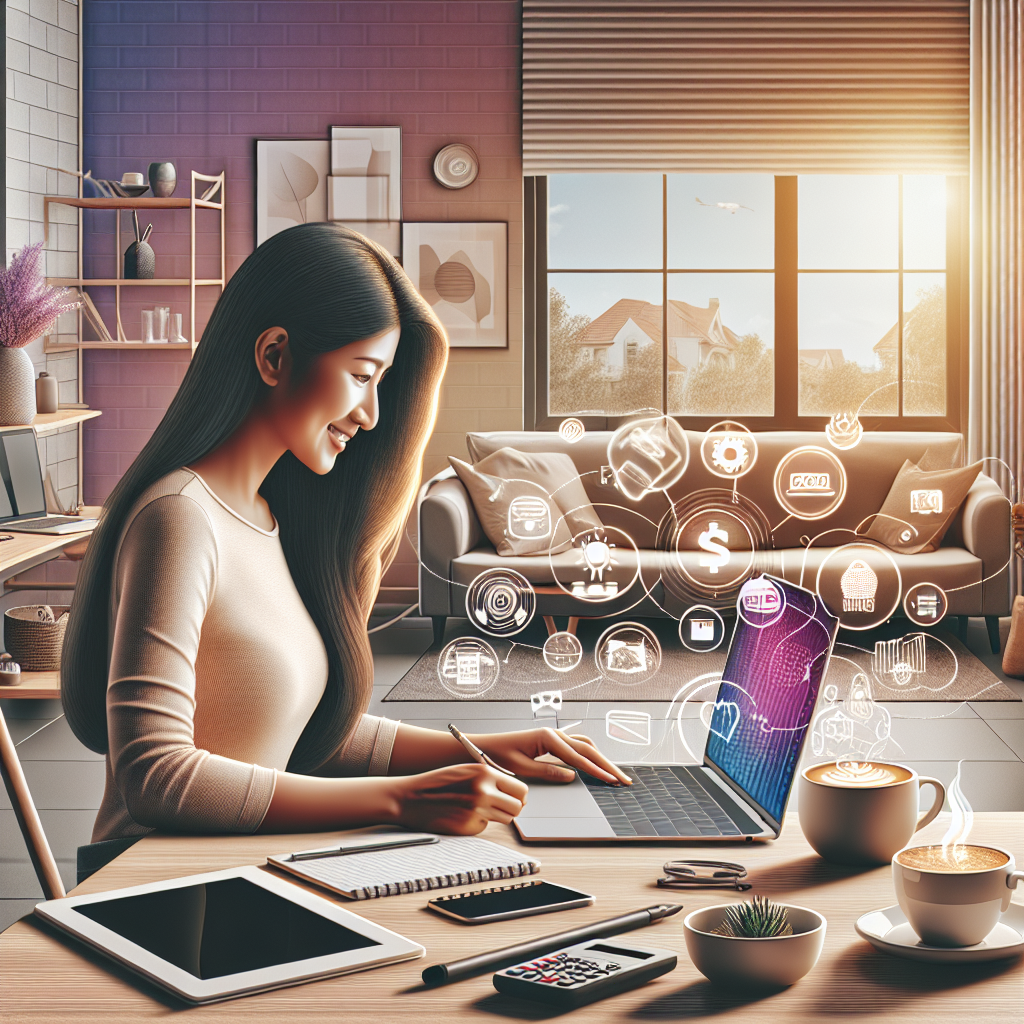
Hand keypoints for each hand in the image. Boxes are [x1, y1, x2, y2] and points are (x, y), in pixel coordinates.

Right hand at [392, 763, 527, 834]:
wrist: (411, 797)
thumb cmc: (439, 783)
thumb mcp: (467, 770)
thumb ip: (491, 778)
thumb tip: (515, 793)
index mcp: (485, 773)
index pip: (521, 789)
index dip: (519, 795)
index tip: (514, 798)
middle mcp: (484, 791)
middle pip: (517, 807)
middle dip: (511, 808)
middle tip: (499, 806)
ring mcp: (477, 810)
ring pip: (505, 819)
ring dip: (496, 816)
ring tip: (478, 808)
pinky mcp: (468, 826)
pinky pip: (484, 827)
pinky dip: (477, 823)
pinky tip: (462, 815)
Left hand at [470, 728, 631, 785]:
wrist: (485, 746)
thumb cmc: (498, 756)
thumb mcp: (521, 768)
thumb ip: (547, 772)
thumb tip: (572, 775)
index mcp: (547, 738)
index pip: (579, 756)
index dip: (597, 770)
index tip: (612, 780)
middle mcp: (553, 734)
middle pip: (588, 748)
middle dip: (607, 765)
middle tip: (623, 779)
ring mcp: (554, 736)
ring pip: (585, 746)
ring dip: (601, 759)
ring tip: (615, 774)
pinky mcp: (551, 741)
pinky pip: (576, 748)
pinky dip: (590, 756)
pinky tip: (597, 766)